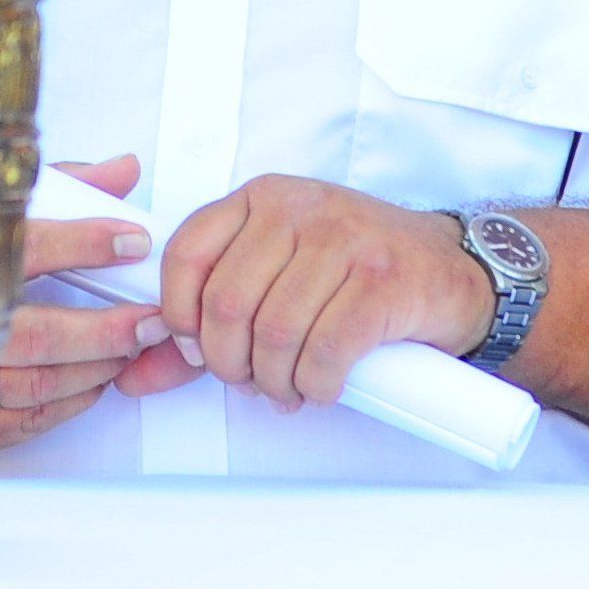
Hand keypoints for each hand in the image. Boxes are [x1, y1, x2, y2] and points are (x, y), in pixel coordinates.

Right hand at [0, 155, 192, 451]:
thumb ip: (58, 187)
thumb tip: (122, 172)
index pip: (24, 248)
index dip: (86, 244)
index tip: (133, 241)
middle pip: (37, 335)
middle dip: (106, 332)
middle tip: (150, 320)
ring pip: (31, 386)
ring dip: (91, 372)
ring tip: (127, 351)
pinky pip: (11, 423)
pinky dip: (60, 408)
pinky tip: (88, 385)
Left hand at [162, 175, 497, 409]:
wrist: (453, 272)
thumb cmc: (359, 273)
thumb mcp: (279, 274)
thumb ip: (205, 323)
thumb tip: (135, 377)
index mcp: (262, 199)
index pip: (186, 253)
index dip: (179, 316)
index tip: (198, 350)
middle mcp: (299, 208)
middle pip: (227, 304)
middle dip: (229, 364)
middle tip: (250, 382)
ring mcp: (344, 240)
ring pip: (274, 333)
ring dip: (275, 382)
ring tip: (287, 389)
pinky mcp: (381, 282)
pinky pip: (324, 350)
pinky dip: (315, 385)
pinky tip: (321, 386)